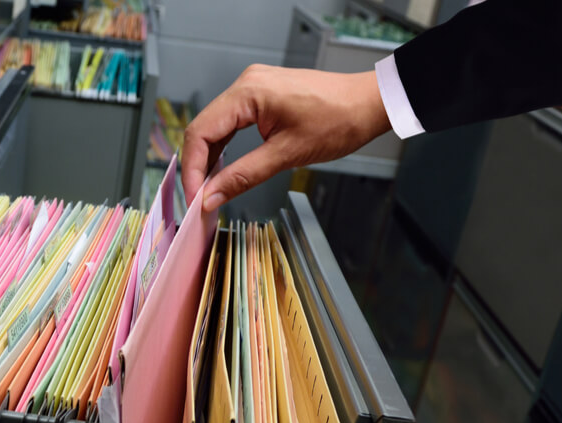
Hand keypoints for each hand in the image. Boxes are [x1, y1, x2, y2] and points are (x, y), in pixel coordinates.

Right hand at [182, 65, 390, 210]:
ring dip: (211, 159)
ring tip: (211, 189)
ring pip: (216, 127)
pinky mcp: (261, 96)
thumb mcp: (287, 155)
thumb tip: (212, 197)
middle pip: (203, 129)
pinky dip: (226, 147)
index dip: (192, 169)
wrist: (369, 104)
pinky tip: (226, 169)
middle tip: (201, 199)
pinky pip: (232, 122)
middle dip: (198, 167)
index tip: (195, 198)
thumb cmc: (340, 120)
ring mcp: (252, 88)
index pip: (200, 132)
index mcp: (248, 92)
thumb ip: (243, 176)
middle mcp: (245, 84)